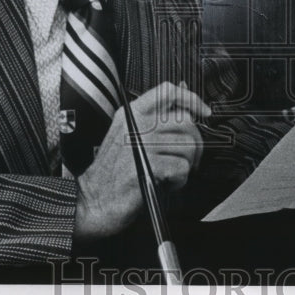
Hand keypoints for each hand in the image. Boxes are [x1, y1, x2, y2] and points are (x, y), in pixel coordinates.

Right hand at [73, 81, 209, 239]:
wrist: (91, 202)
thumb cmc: (111, 174)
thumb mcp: (127, 137)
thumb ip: (153, 121)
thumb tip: (185, 106)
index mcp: (131, 114)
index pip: (168, 92)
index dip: (191, 98)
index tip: (203, 111)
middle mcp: (137, 125)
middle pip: (185, 121)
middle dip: (195, 142)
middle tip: (189, 158)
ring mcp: (142, 144)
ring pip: (187, 145)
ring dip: (187, 164)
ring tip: (173, 173)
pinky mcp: (149, 166)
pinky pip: (181, 167)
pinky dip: (180, 180)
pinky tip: (167, 183)